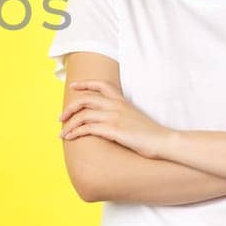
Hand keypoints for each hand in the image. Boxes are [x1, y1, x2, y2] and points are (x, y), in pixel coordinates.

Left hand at [57, 80, 173, 158]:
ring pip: (83, 115)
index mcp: (122, 101)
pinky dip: (76, 132)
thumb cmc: (151, 134)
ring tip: (62, 134)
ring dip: (69, 124)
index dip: (85, 84)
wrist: (164, 141)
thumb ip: (122, 114)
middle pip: (85, 99)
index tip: (73, 86)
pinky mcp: (114, 130)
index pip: (101, 85)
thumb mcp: (135, 117)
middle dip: (70, 108)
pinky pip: (88, 128)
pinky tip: (70, 137)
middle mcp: (116, 106)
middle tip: (61, 118)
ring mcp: (114, 117)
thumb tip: (108, 119)